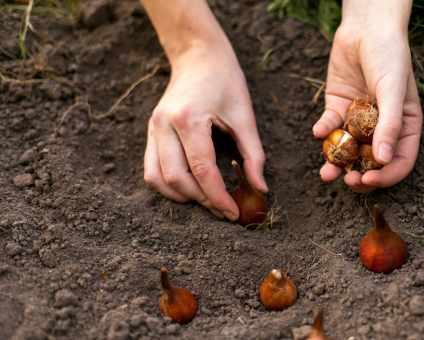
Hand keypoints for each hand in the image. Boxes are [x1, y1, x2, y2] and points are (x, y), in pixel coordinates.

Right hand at [144, 44, 266, 220]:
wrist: (198, 56)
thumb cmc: (226, 82)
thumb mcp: (245, 116)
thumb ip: (253, 155)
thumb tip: (261, 190)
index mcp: (189, 119)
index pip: (202, 170)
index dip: (218, 197)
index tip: (234, 214)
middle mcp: (164, 125)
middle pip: (176, 178)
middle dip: (202, 200)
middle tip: (224, 210)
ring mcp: (153, 129)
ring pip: (157, 179)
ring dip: (182, 197)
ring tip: (208, 201)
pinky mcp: (150, 132)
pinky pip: (151, 170)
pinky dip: (169, 186)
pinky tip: (192, 189)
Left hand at [312, 1, 422, 192]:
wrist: (366, 28)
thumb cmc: (389, 57)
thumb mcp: (394, 91)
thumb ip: (390, 125)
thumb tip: (383, 161)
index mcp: (404, 127)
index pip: (399, 162)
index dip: (386, 176)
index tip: (369, 180)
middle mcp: (382, 128)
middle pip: (371, 162)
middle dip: (359, 175)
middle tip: (347, 181)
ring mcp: (358, 120)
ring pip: (347, 150)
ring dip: (336, 163)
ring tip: (326, 173)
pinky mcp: (338, 108)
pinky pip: (330, 127)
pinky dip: (324, 131)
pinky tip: (318, 131)